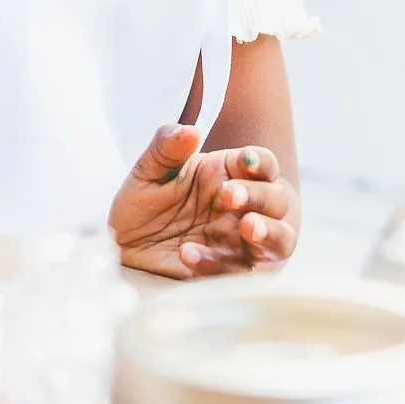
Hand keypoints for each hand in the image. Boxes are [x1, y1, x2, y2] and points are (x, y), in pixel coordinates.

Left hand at [109, 124, 298, 279]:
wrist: (124, 248)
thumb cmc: (143, 204)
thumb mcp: (148, 171)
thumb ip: (166, 147)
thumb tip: (190, 130)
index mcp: (228, 175)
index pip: (262, 163)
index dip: (259, 162)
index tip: (244, 160)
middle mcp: (244, 208)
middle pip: (276, 199)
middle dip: (259, 196)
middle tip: (230, 196)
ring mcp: (242, 243)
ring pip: (281, 239)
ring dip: (269, 232)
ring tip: (246, 227)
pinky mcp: (232, 273)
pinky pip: (242, 273)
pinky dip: (220, 264)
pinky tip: (188, 254)